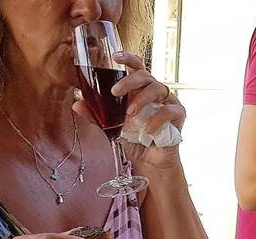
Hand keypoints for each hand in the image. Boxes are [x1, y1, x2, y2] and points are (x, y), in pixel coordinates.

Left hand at [75, 52, 184, 169]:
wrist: (151, 163)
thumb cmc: (135, 142)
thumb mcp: (112, 128)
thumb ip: (96, 117)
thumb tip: (77, 104)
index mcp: (140, 90)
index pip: (136, 67)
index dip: (128, 59)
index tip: (115, 57)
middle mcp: (155, 91)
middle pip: (145, 75)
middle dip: (129, 80)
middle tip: (115, 92)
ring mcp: (168, 101)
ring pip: (157, 88)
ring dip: (141, 100)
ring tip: (130, 114)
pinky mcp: (178, 114)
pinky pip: (168, 110)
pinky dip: (157, 120)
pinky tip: (147, 130)